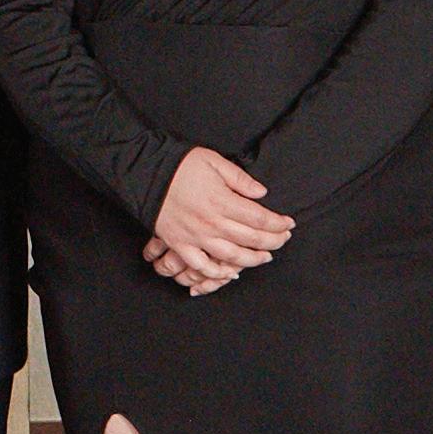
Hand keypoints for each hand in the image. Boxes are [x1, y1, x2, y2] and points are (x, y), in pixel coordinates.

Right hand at [149, 147, 293, 292]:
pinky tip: (229, 272)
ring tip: (265, 257)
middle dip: (274, 241)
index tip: (288, 223)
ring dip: (253, 259)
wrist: (144, 173)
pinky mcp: (180, 243)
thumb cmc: (179, 166)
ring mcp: (195, 236)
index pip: (260, 218)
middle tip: (283, 239)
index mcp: (222, 201)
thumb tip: (262, 193)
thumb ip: (240, 179)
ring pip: (232, 256)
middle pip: (252, 239)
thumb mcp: (214, 161)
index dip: (279, 223)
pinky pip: (200, 265)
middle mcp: (212, 223)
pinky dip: (216, 272)